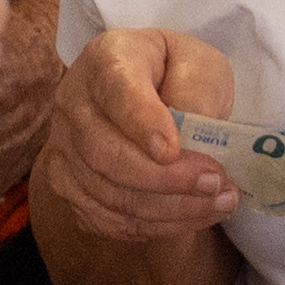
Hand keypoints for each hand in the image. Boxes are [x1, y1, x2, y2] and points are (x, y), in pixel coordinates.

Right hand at [32, 28, 244, 253]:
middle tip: (215, 182)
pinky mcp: (69, 186)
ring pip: (108, 193)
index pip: (115, 90)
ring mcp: (64, 148)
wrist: (151, 96)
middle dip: (165, 178)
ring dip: (169, 207)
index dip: (141, 122)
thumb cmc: (177, 77)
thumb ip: (196, 92)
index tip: (173, 150)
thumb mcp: (200, 65)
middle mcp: (73, 102)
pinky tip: (193, 216)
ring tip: (220, 201)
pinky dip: (156, 226)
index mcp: (105, 58)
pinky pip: (108, 219)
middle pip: (104, 152)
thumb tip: (187, 140)